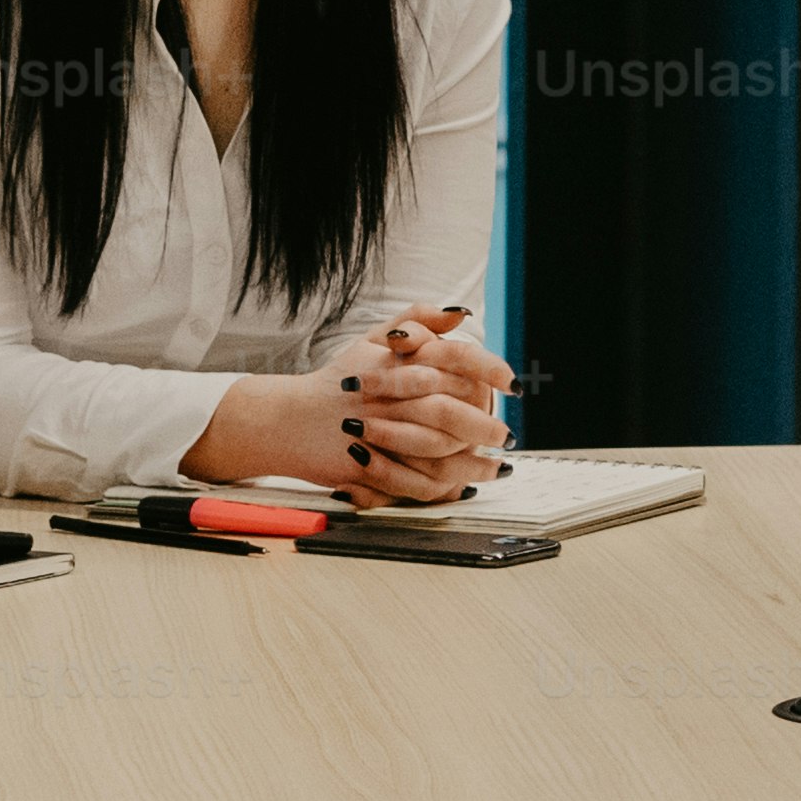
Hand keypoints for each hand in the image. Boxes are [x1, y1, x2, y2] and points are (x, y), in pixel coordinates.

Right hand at [184, 307, 513, 506]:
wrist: (288, 420)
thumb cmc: (338, 379)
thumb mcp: (372, 339)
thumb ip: (418, 319)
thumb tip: (463, 313)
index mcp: (392, 360)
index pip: (452, 358)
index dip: (489, 371)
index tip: (513, 384)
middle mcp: (385, 394)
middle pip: (448, 409)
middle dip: (485, 425)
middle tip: (507, 435)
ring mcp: (374, 431)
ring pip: (436, 449)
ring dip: (473, 463)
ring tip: (497, 467)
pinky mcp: (364, 465)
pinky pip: (412, 481)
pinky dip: (444, 487)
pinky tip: (465, 487)